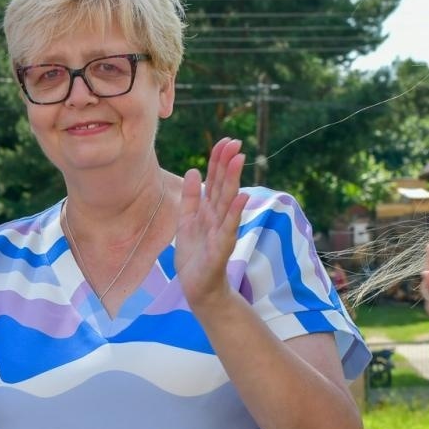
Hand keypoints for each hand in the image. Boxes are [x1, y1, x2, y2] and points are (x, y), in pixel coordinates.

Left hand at [175, 137, 249, 308]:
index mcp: (208, 210)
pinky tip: (241, 197)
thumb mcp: (186, 222)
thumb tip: (193, 170)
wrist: (198, 288)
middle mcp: (218, 217)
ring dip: (233, 180)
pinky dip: (235, 212)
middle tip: (235, 142)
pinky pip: (229, 227)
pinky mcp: (221, 248)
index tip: (225, 141)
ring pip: (228, 201)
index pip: (215, 180)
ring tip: (239, 160)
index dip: (219, 161)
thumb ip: (190, 198)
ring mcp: (222, 231)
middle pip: (223, 186)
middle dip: (228, 164)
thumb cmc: (195, 256)